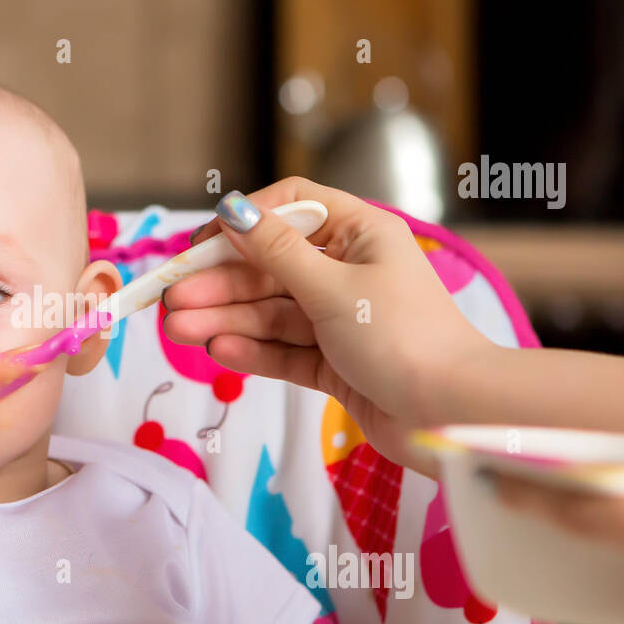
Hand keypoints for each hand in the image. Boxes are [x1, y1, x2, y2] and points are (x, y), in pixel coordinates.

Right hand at [162, 178, 491, 471]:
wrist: (452, 416)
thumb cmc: (404, 338)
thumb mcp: (333, 288)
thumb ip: (275, 252)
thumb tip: (233, 208)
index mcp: (361, 234)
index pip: (292, 208)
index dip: (243, 222)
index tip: (200, 245)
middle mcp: (350, 271)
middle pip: (271, 267)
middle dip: (220, 285)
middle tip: (171, 302)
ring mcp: (341, 319)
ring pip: (271, 313)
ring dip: (225, 321)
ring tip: (178, 332)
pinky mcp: (335, 363)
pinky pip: (285, 350)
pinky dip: (252, 351)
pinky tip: (218, 351)